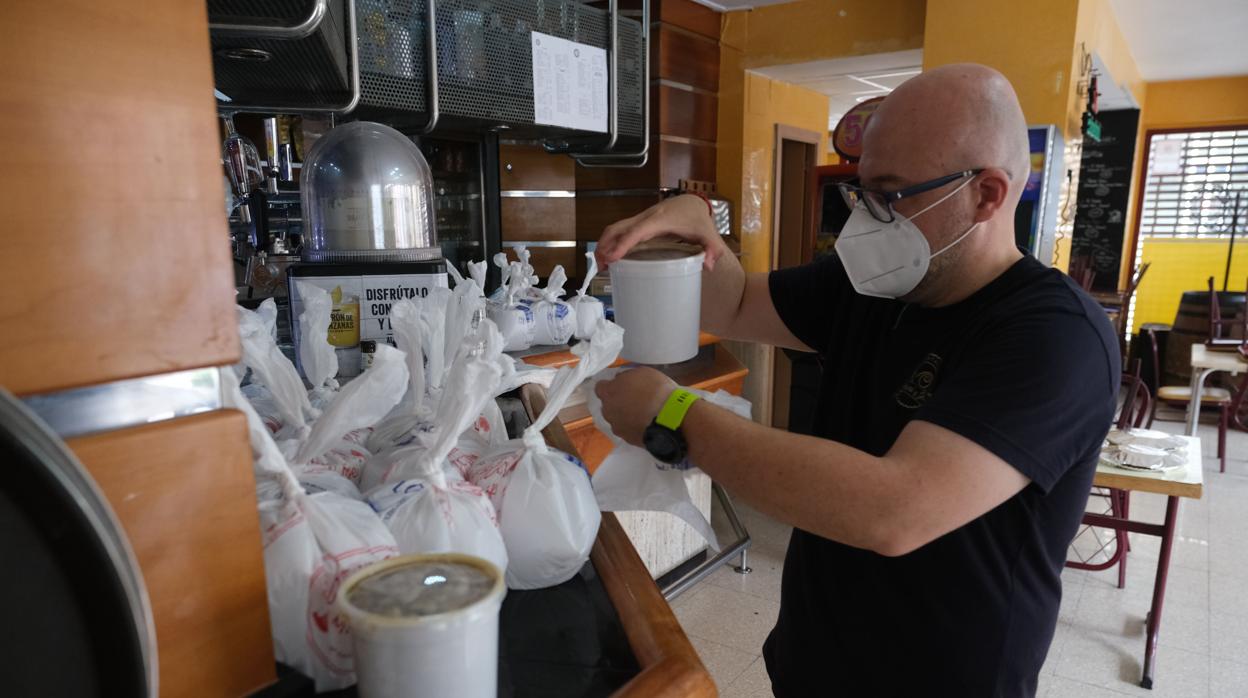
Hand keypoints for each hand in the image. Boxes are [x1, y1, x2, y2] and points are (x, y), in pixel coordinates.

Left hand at [594, 367, 677, 446]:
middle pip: (608, 405)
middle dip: (617, 402)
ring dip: (626, 416)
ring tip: (642, 413)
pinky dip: (634, 427)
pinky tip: (647, 423)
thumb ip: (626, 377)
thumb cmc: (656, 390)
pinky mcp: (628, 440)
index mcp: (608, 393)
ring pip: (617, 419)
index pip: (600, 387)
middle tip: (635, 399)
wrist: (671, 417)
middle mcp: (608, 411)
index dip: (611, 386)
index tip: (622, 386)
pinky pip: (628, 430)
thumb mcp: (642, 372)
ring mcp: (617, 427)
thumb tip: (620, 380)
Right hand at [595, 194, 726, 271]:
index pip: (637, 231)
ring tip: (601, 265)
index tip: (612, 258)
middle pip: (618, 228)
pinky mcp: (639, 224)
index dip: (623, 244)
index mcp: (660, 220)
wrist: (692, 203)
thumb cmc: (697, 219)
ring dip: (604, 244)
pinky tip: (610, 257)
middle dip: (605, 245)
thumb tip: (708, 265)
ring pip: (615, 228)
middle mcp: (646, 218)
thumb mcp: (708, 234)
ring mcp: (640, 220)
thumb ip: (712, 248)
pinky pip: (620, 231)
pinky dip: (611, 242)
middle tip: (601, 266)